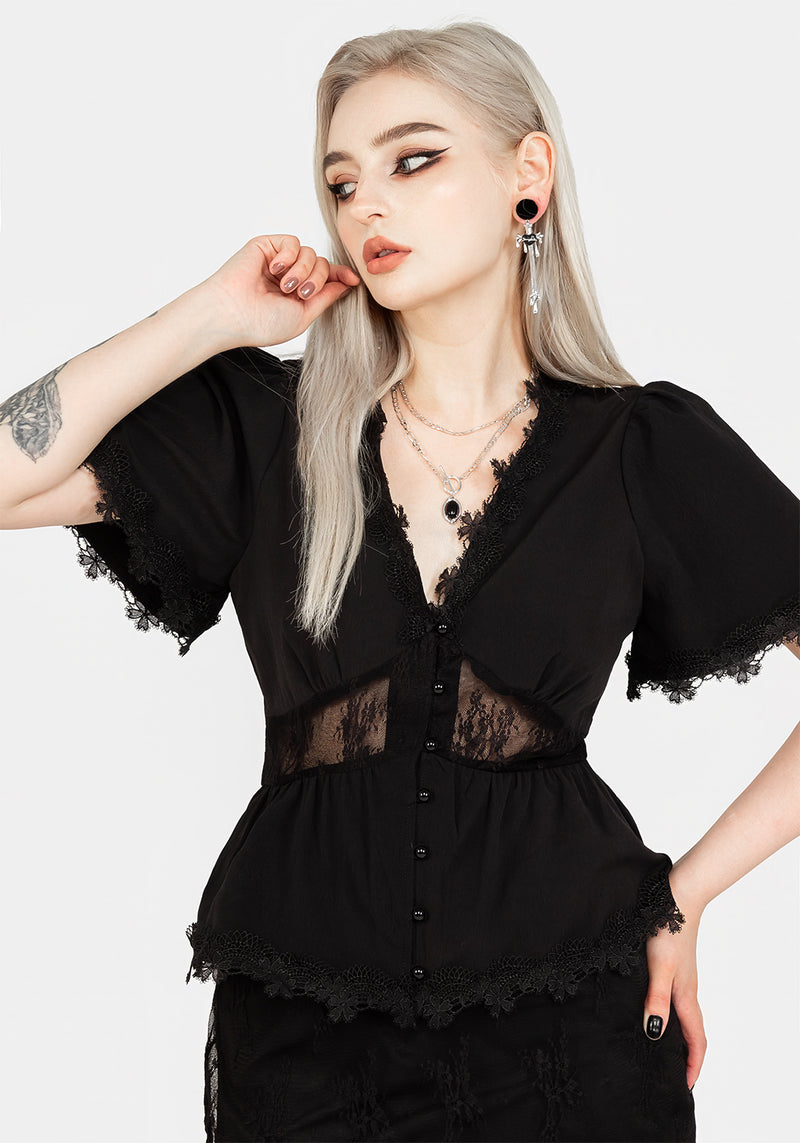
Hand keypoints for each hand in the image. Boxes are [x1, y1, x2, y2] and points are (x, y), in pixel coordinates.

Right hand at [198, 234, 361, 348]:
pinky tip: (275, 269)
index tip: (354, 280)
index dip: (340, 276)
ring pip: (310, 253)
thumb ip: (326, 298)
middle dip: (318, 279)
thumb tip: (346, 284)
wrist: (232, 313)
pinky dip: (289, 256)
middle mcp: (288, 277)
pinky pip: (293, 242)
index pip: (324, 279)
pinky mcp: (266, 247)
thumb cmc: (261, 322)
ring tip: (285, 286)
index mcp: (296, 295)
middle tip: (301, 293)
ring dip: (303, 271)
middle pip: (321, 265)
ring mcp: (278, 262)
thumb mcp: (303, 315)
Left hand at [642, 869, 706, 1091]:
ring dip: (679, 1036)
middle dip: (687, 1056)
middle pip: (692, 1031)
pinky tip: (654, 1009)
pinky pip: (676, 999)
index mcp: (686, 996)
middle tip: (673, 1076)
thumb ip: (656, 999)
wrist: (675, 897)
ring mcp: (682, 977)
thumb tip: (654, 1034)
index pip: (696, 1040)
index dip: (692, 1065)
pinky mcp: (674, 966)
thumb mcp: (657, 967)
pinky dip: (671, 1015)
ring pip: (684, 1015)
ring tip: (663, 1051)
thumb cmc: (666, 929)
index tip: (685, 1087)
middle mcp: (686, 990)